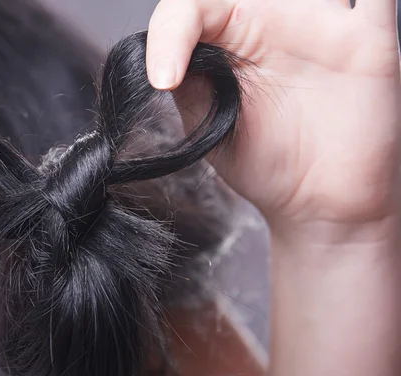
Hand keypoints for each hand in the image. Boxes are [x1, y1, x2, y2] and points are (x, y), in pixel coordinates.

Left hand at [147, 0, 399, 239]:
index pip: (192, 5)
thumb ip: (190, 80)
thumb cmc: (263, 163)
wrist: (315, 203)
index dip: (170, 34)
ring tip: (281, 5)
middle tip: (218, 24)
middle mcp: (275, 21)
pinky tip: (352, 0)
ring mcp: (324, 26)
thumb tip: (158, 52)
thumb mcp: (207, 123)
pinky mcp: (369, 42)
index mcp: (230, 37)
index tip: (163, 81)